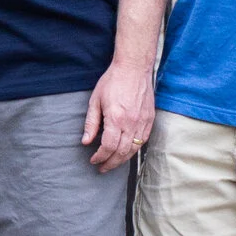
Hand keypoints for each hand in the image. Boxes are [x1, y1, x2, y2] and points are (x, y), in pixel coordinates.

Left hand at [81, 55, 155, 171]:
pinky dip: (134, 150)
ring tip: (113, 163)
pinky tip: (126, 152)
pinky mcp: (150, 119)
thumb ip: (91, 123)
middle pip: (122, 153)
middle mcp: (131, 123)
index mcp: (116, 118)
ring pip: (134, 149)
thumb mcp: (95, 100)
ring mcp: (143, 122)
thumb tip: (85, 141)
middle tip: (102, 168)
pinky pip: (143, 141)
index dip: (100, 157)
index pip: (108, 147)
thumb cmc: (113, 81)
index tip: (94, 160)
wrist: (134, 68)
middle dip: (111, 163)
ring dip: (122, 160)